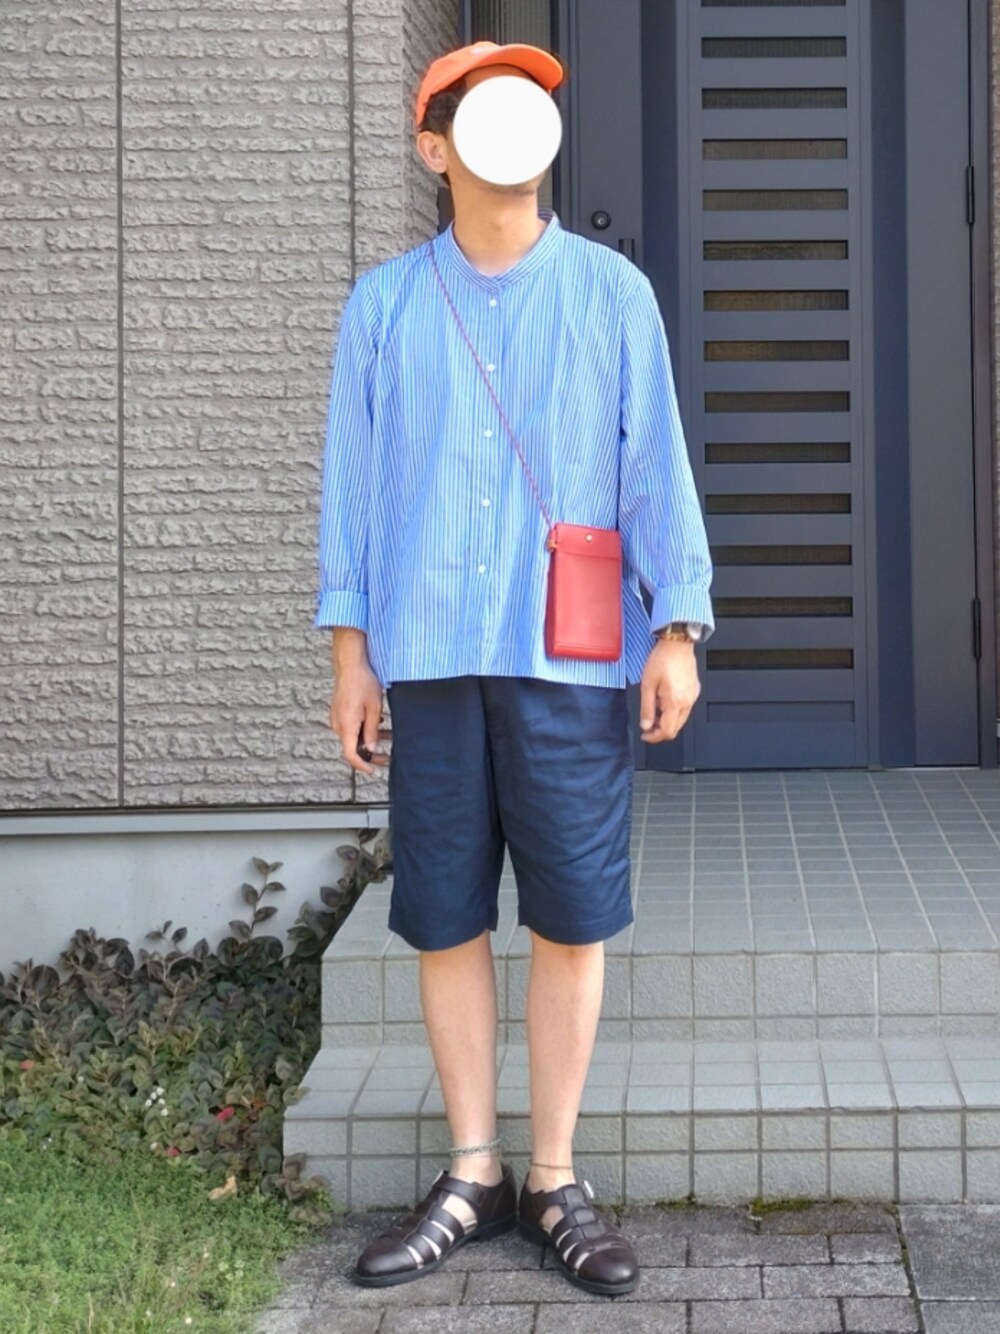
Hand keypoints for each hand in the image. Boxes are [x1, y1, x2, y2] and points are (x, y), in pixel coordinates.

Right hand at [329, 629, 389, 774]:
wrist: (350, 664)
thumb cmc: (363, 682)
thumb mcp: (374, 708)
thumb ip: (372, 730)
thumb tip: (371, 748)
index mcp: (347, 725)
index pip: (350, 754)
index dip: (361, 765)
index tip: (372, 770)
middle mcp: (339, 724)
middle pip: (352, 747)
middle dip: (370, 754)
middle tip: (387, 758)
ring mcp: (337, 718)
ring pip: (353, 737)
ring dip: (369, 740)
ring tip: (389, 737)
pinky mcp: (339, 712)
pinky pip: (351, 727)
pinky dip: (364, 730)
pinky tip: (378, 725)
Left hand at [639, 638, 700, 742]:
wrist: (677, 644)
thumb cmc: (662, 659)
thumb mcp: (647, 685)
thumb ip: (646, 708)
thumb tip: (645, 725)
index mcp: (675, 702)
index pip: (667, 731)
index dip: (654, 737)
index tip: (645, 735)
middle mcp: (687, 702)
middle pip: (675, 728)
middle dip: (659, 730)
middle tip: (647, 724)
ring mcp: (692, 697)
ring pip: (680, 719)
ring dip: (666, 719)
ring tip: (654, 705)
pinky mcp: (694, 691)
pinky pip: (684, 708)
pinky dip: (673, 710)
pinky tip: (663, 699)